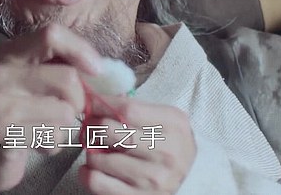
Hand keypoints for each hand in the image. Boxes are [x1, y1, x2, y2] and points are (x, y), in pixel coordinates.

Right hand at [0, 25, 101, 193]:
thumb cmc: (18, 112)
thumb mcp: (33, 80)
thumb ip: (61, 66)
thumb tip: (104, 70)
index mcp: (8, 52)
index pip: (52, 34)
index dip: (81, 50)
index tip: (95, 70)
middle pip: (67, 78)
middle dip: (79, 100)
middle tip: (68, 110)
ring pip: (65, 111)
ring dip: (65, 126)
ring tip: (45, 127)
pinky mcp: (4, 133)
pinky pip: (54, 137)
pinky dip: (54, 144)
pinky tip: (36, 142)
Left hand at [78, 96, 195, 194]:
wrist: (193, 180)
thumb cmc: (170, 144)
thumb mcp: (165, 119)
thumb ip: (135, 107)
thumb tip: (94, 98)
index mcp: (173, 125)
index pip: (127, 109)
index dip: (100, 103)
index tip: (88, 102)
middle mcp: (166, 153)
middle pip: (110, 131)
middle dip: (91, 126)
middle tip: (88, 126)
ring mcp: (152, 179)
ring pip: (99, 158)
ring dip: (90, 150)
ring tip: (96, 148)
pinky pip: (97, 182)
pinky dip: (87, 173)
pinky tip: (93, 168)